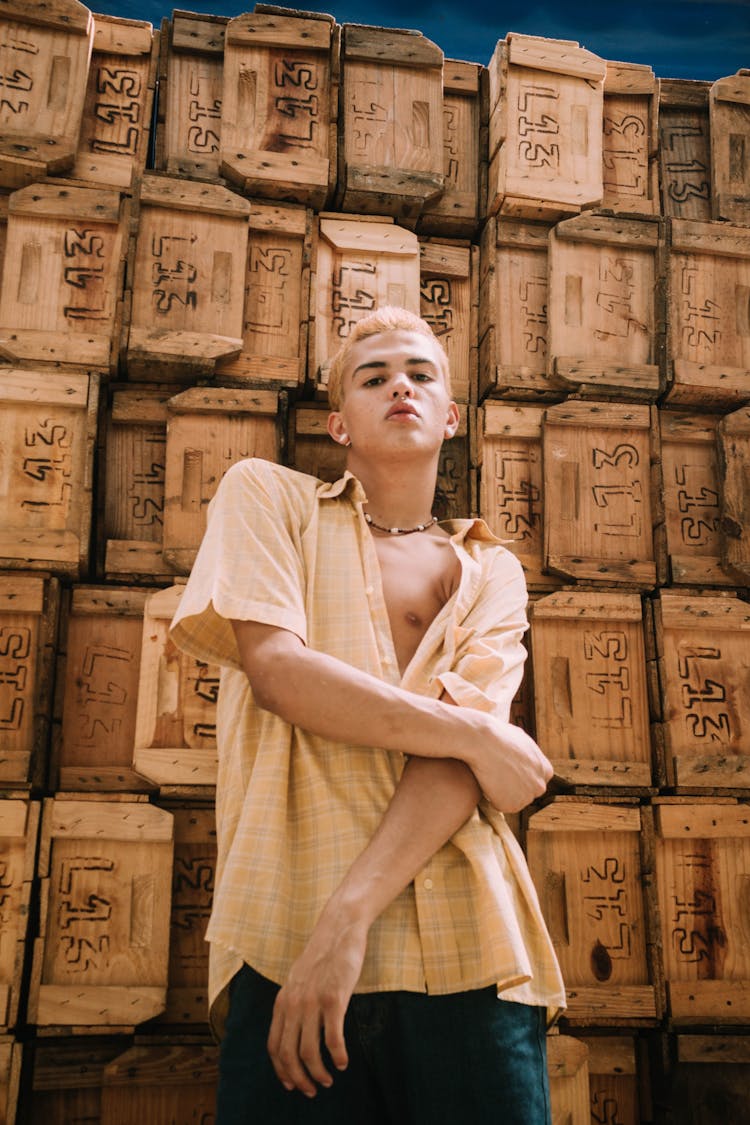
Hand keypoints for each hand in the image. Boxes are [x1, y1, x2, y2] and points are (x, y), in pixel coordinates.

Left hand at [267, 907, 367, 1097]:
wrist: (339, 928)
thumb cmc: (323, 955)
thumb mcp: (299, 979)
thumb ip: (294, 1002)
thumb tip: (295, 1030)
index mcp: (283, 1001)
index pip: (274, 1046)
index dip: (281, 1070)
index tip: (291, 1084)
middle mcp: (293, 1004)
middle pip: (288, 1054)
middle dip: (299, 1079)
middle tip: (312, 1090)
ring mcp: (312, 1002)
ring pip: (309, 1051)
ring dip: (318, 1073)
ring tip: (329, 1080)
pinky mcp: (334, 998)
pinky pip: (332, 1039)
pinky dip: (337, 1057)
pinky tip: (344, 1063)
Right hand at [467, 716, 552, 811]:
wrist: (485, 741)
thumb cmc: (499, 735)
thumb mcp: (523, 740)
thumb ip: (528, 753)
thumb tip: (523, 753)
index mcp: (546, 770)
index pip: (534, 781)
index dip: (519, 777)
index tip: (508, 771)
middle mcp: (540, 786)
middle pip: (525, 793)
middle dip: (513, 788)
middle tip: (497, 775)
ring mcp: (527, 797)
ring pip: (512, 800)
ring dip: (502, 793)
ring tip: (491, 776)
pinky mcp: (512, 806)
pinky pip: (500, 805)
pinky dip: (491, 798)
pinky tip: (487, 782)